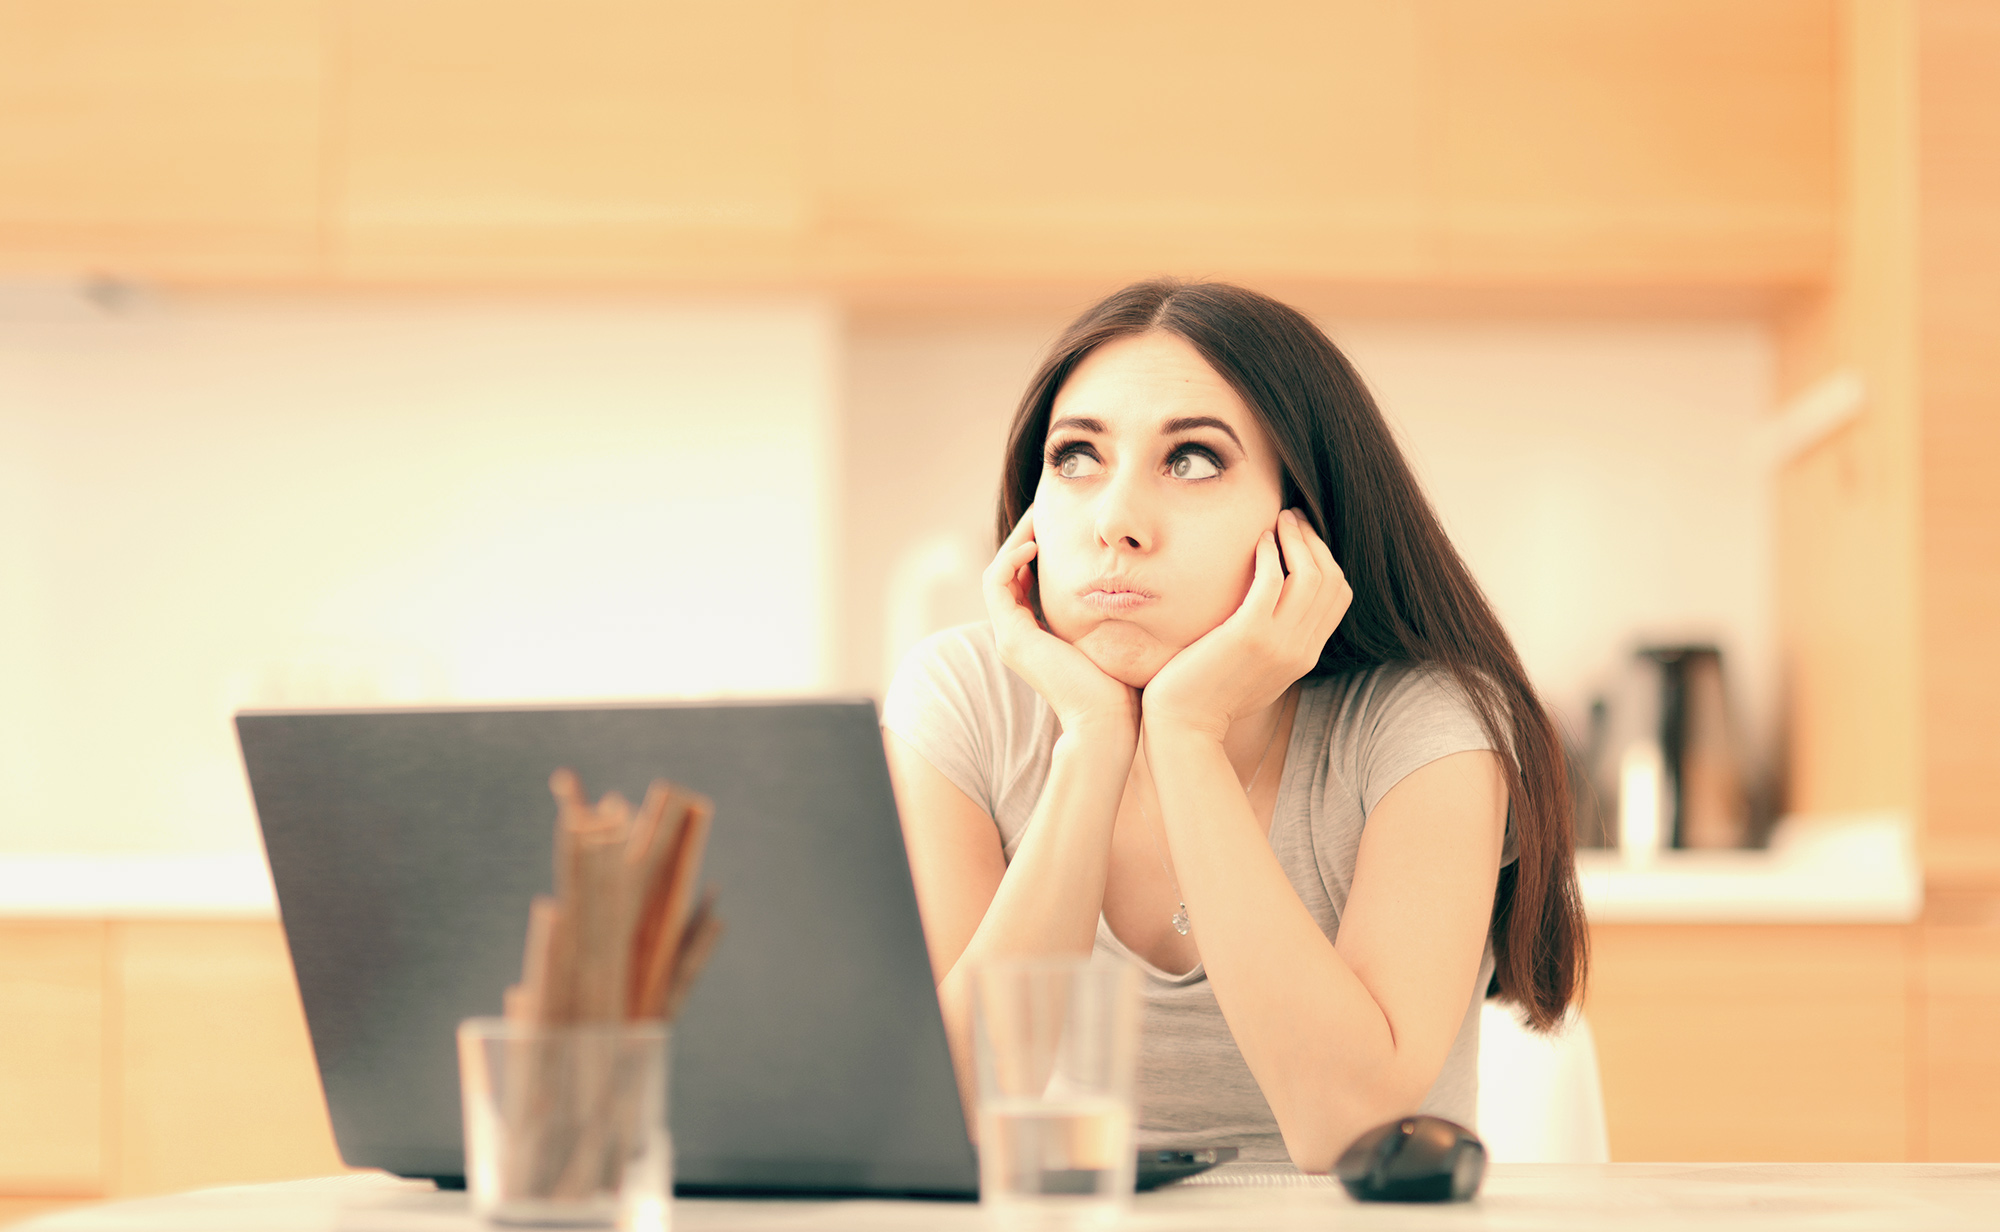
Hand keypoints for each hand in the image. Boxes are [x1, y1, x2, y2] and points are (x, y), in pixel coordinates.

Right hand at [983, 507, 1140, 742]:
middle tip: (1045, 509)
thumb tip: (1141, 584)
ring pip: (997, 575)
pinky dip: (1011, 559)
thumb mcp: (1116, 638)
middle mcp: (1019, 638)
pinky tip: (1037, 544)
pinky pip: (996, 584)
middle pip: (1008, 575)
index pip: (1026, 583)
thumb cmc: (1124, 688)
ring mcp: (1011, 639)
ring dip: (1015, 541)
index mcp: (1040, 639)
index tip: (1061, 524)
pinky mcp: (1013, 638)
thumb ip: (1114, 613)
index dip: (1037, 551)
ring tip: (1039, 518)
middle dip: (1024, 538)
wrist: (1111, 725)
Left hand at [1141, 508, 1350, 741]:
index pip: (1339, 597)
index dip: (1326, 559)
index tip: (1304, 538)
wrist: (1184, 724)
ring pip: (1310, 576)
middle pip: (1330, 580)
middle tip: (1293, 518)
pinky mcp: (1249, 635)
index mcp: (1304, 656)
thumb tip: (1274, 605)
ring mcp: (1278, 643)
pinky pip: (1273, 580)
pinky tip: (1257, 541)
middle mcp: (1300, 649)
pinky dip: (1270, 553)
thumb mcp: (1256, 668)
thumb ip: (1274, 640)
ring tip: (1279, 520)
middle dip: (1314, 542)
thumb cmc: (1208, 693)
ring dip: (1297, 539)